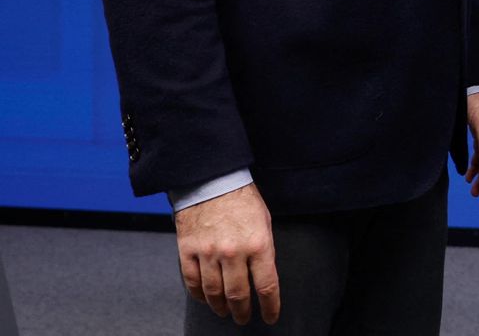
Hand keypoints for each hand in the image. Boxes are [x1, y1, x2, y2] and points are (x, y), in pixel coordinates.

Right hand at [173, 182, 278, 325]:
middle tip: (244, 318)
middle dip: (242, 312)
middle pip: (238, 295)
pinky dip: (199, 295)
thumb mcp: (264, 222)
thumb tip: (262, 276)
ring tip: (225, 312)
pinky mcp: (188, 251)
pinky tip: (205, 299)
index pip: (267, 286)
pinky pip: (192, 282)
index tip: (270, 317)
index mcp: (258, 244)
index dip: (270, 306)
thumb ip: (263, 249)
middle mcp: (233, 252)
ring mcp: (208, 253)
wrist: (212, 180)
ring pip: (214, 293)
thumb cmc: (242, 199)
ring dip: (220, 307)